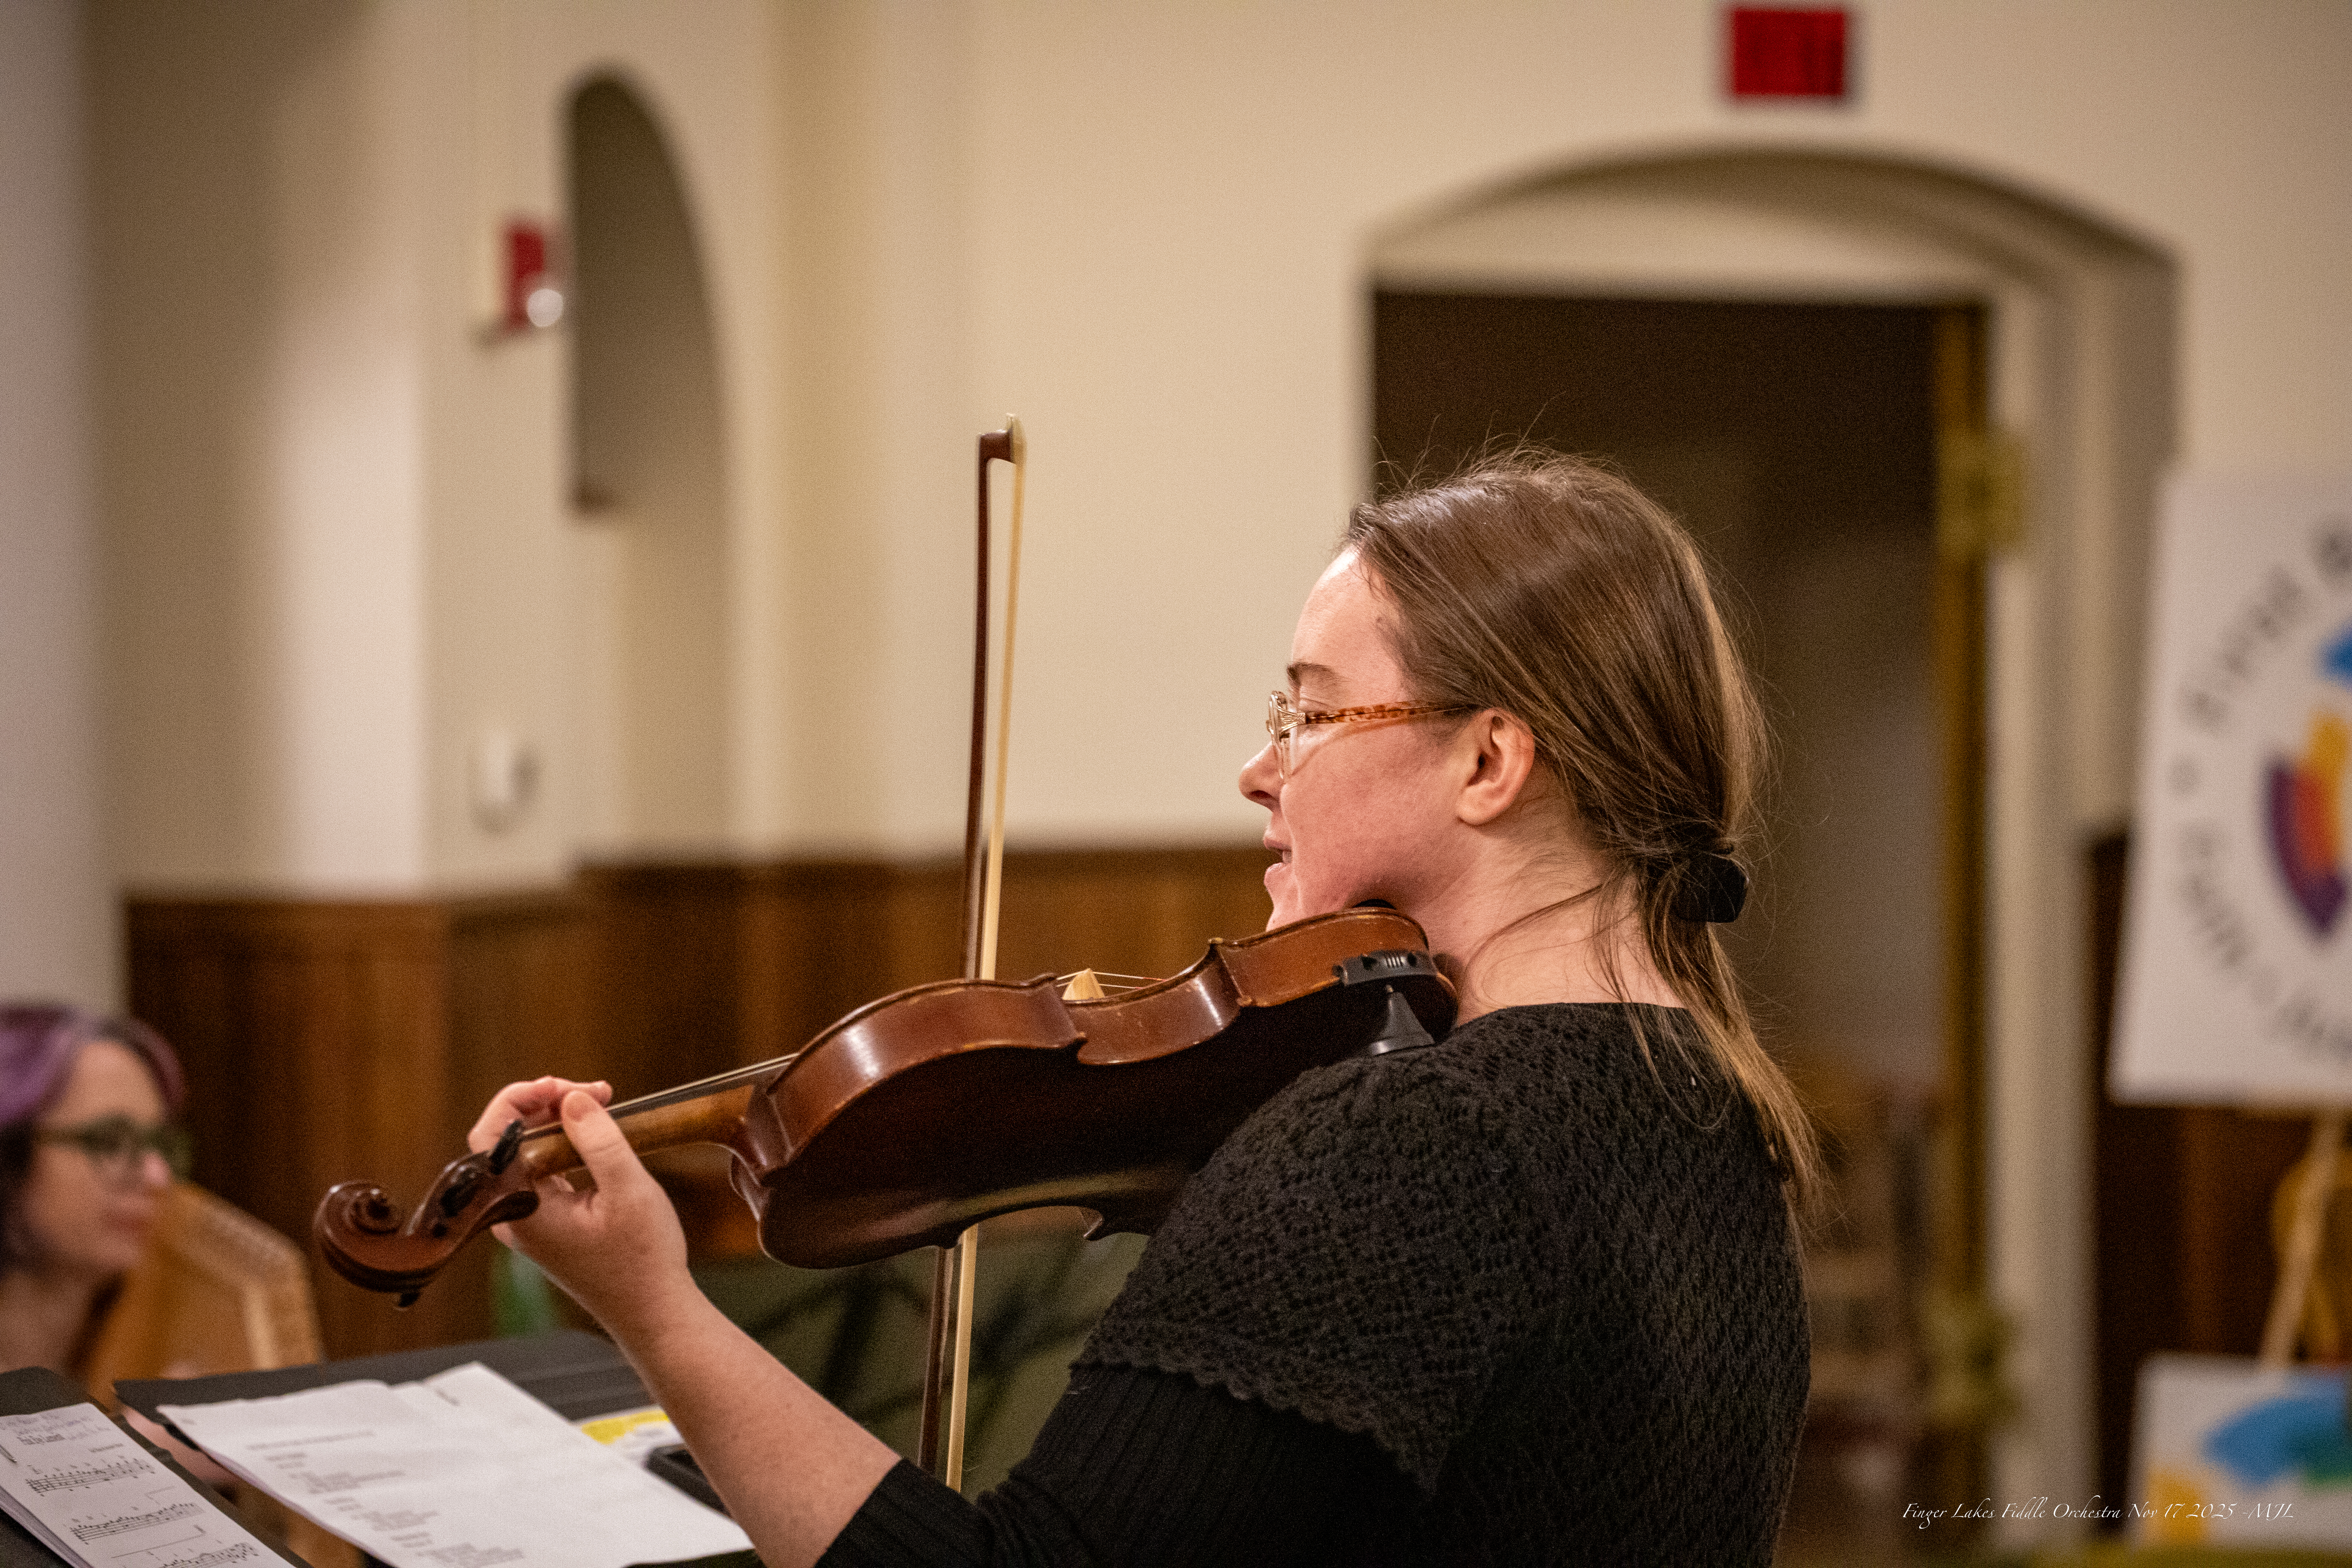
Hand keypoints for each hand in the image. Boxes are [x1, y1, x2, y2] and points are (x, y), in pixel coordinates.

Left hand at [480, 1086, 696, 1342]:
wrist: (652, 1311)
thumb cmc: (642, 1260)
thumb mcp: (628, 1190)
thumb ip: (598, 1140)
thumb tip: (572, 1099)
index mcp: (522, 1208)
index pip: (492, 1136)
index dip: (520, 1098)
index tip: (566, 1086)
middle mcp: (514, 1216)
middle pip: (508, 1139)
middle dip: (548, 1103)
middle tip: (596, 1092)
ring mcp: (528, 1221)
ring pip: (527, 1153)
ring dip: (560, 1121)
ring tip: (601, 1104)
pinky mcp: (546, 1224)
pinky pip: (542, 1170)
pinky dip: (566, 1144)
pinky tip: (597, 1135)